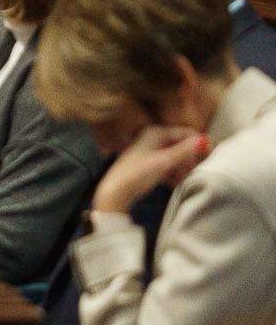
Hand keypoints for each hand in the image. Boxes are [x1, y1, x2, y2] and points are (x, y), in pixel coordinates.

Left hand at [92, 124, 207, 217]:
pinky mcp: (149, 165)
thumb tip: (205, 139)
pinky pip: (168, 167)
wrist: (116, 192)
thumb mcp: (165, 161)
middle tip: (193, 171)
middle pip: (182, 146)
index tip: (209, 157)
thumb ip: (185, 151)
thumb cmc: (138, 174)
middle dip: (189, 159)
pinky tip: (173, 183)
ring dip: (182, 169)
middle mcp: (153, 139)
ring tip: (181, 179)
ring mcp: (150, 152)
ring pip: (176, 158)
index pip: (186, 133)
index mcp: (156, 132)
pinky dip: (173, 174)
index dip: (199, 144)